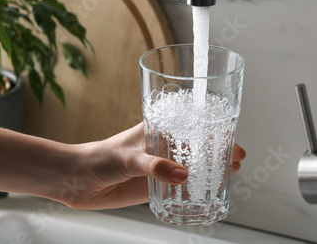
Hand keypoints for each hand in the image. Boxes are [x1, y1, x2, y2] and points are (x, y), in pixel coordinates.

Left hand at [62, 122, 245, 209]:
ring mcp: (161, 167)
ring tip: (230, 173)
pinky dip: (195, 189)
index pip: (192, 124)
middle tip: (237, 158)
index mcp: (158, 130)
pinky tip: (207, 193)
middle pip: (198, 145)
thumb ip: (154, 166)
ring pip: (193, 165)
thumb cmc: (99, 156)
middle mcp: (163, 147)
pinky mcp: (155, 186)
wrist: (78, 179)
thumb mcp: (128, 157)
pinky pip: (180, 187)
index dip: (214, 128)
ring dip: (211, 169)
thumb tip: (182, 176)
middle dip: (220, 150)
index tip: (232, 135)